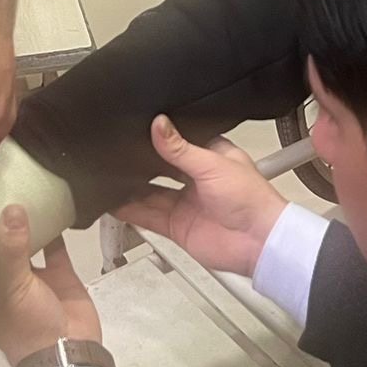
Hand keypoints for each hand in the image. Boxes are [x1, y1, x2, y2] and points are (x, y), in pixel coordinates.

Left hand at [0, 206, 102, 366]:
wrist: (70, 351)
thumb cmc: (27, 325)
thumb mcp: (13, 287)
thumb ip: (12, 248)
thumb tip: (11, 207)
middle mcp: (1, 281)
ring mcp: (31, 275)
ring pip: (24, 242)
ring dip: (22, 221)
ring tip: (15, 186)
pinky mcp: (57, 271)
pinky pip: (54, 243)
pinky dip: (54, 226)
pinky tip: (50, 201)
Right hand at [113, 115, 288, 277]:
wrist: (259, 242)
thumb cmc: (251, 199)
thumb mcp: (212, 164)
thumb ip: (180, 148)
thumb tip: (159, 124)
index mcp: (209, 156)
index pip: (178, 141)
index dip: (158, 136)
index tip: (134, 126)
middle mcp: (195, 178)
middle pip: (159, 167)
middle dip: (140, 162)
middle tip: (114, 152)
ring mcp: (185, 202)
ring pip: (149, 192)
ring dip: (131, 187)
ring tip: (107, 176)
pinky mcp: (177, 225)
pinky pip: (148, 216)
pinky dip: (130, 210)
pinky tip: (114, 203)